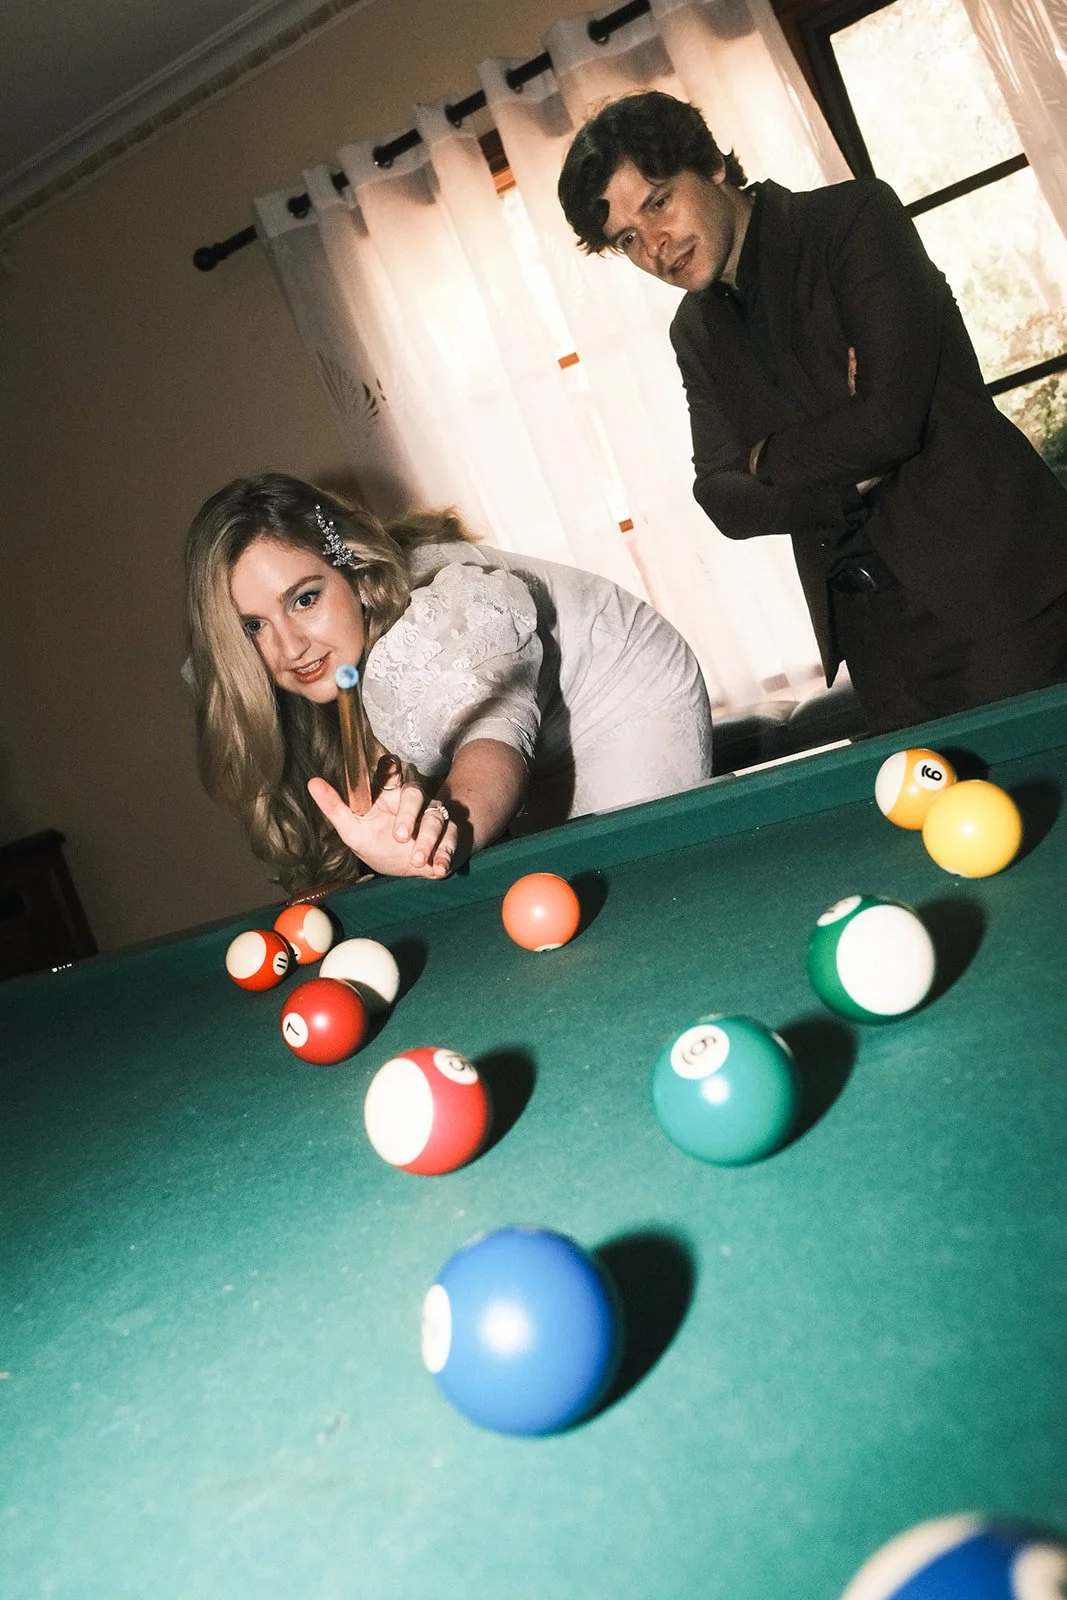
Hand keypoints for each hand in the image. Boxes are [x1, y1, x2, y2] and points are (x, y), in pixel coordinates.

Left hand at [307, 775, 457, 878]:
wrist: (409, 870)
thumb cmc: (379, 846)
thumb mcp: (352, 831)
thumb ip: (335, 808)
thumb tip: (312, 783)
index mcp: (387, 796)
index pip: (390, 773)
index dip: (390, 768)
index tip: (389, 766)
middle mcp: (411, 802)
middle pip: (416, 795)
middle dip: (409, 816)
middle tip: (399, 837)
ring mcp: (431, 818)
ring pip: (435, 819)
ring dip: (427, 841)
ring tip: (417, 861)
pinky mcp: (447, 836)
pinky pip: (451, 839)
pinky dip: (446, 854)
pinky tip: (439, 868)